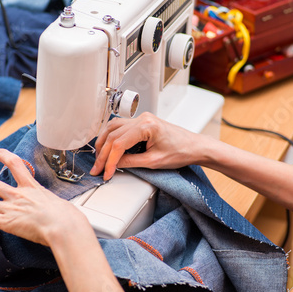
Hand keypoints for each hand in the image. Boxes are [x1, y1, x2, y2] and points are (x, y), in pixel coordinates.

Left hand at [0, 148, 90, 246]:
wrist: (64, 227)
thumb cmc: (67, 217)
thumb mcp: (57, 201)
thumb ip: (49, 202)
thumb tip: (57, 210)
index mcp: (31, 187)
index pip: (14, 163)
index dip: (3, 155)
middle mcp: (18, 195)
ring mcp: (11, 208)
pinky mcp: (7, 222)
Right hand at [90, 112, 204, 179]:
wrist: (195, 147)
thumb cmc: (181, 151)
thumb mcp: (153, 162)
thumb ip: (130, 162)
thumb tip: (114, 165)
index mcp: (146, 126)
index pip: (119, 144)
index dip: (109, 160)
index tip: (106, 173)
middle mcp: (142, 118)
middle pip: (112, 135)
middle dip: (102, 154)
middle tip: (97, 168)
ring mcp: (141, 118)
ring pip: (112, 128)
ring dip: (103, 143)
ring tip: (99, 159)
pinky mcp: (142, 122)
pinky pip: (120, 127)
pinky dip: (111, 137)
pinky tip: (107, 147)